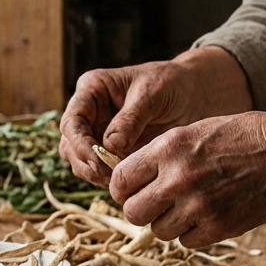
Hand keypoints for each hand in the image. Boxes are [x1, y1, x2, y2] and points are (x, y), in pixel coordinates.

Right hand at [59, 46, 252, 186]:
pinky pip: (101, 171)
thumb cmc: (172, 83)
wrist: (194, 93)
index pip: (72, 121)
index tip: (98, 161)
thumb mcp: (153, 93)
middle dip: (86, 164)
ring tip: (121, 181)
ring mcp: (99, 134)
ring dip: (95, 175)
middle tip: (111, 177)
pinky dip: (110, 179)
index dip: (80, 144)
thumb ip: (131, 118)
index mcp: (92, 90)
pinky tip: (129, 182)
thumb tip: (110, 146)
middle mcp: (90, 113)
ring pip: (81, 162)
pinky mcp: (112, 152)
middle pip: (70, 146)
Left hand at [109, 112, 265, 247]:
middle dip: (141, 209)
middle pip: (133, 212)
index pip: (120, 180)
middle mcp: (178, 179)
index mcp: (168, 148)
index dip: (122, 188)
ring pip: (158, 231)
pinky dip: (192, 233)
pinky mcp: (218, 228)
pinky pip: (186, 242)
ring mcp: (198, 207)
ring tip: (189, 205)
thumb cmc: (242, 137)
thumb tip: (130, 180)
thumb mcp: (194, 131)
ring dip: (168, 222)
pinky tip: (207, 214)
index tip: (131, 190)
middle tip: (156, 203)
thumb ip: (160, 155)